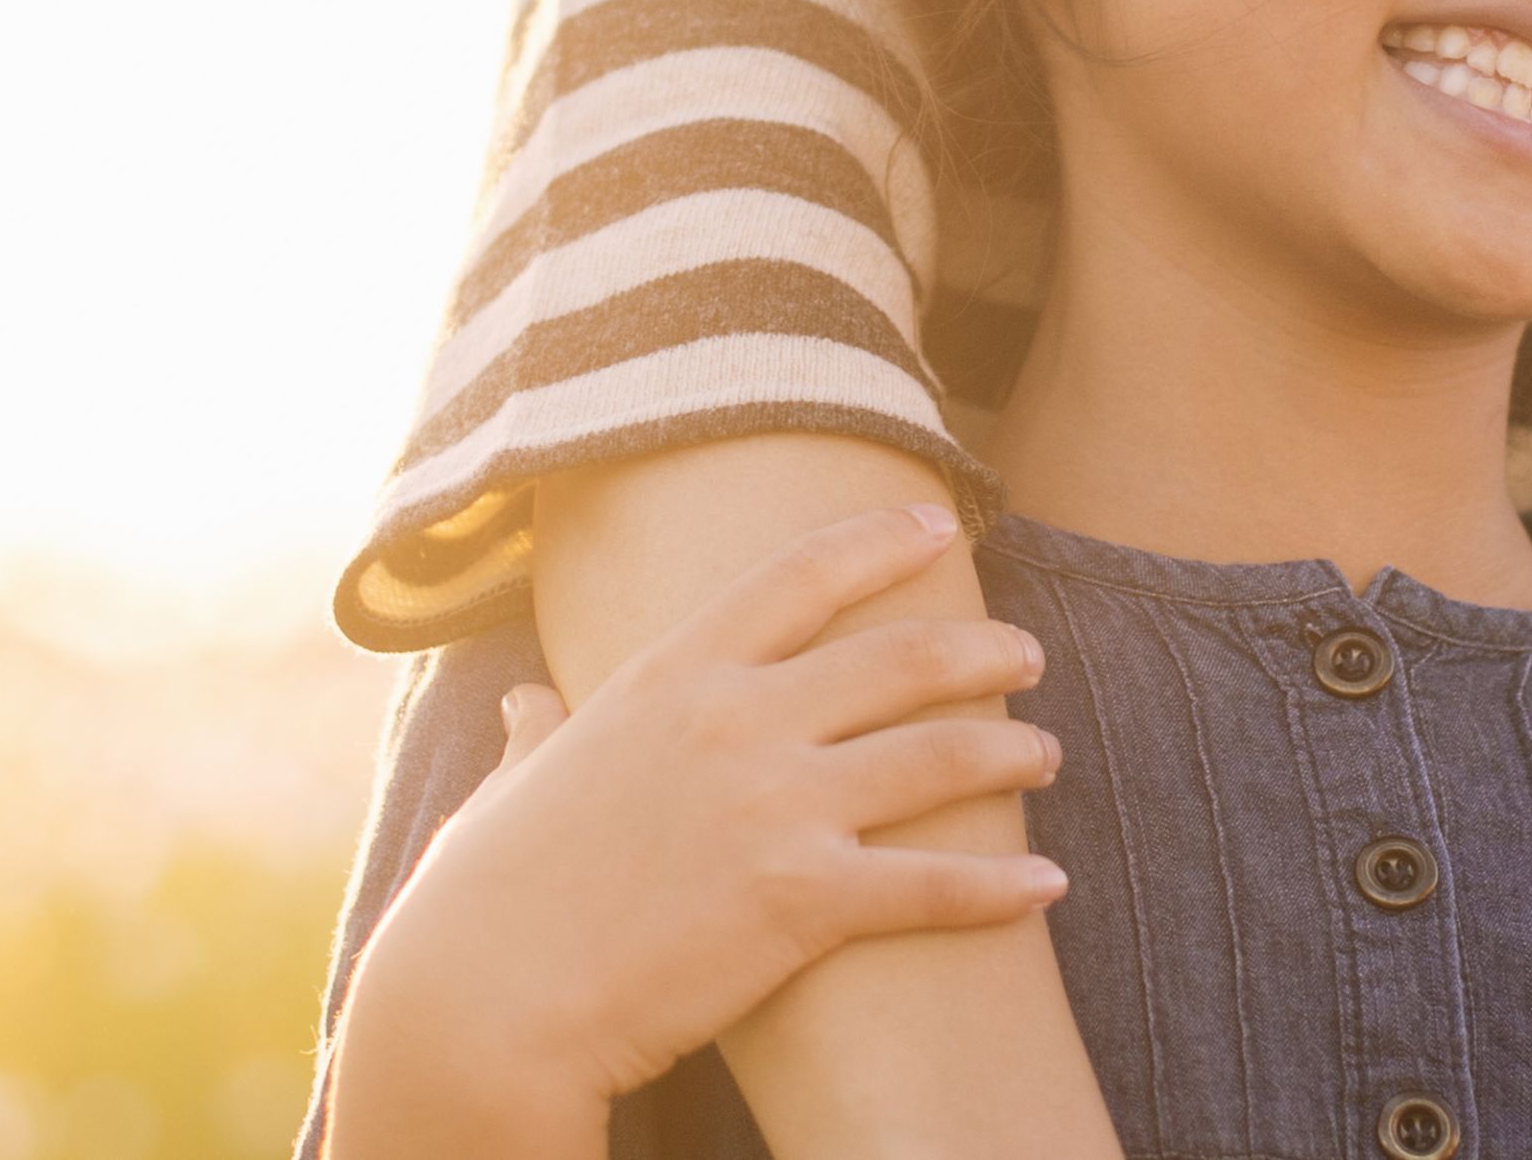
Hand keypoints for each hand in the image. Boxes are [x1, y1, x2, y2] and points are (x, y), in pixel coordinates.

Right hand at [329, 506, 1068, 1159]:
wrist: (482, 1005)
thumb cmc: (485, 901)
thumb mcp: (516, 786)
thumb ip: (542, 732)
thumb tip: (529, 703)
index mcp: (672, 677)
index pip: (800, 575)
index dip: (881, 542)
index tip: (940, 526)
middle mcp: (737, 721)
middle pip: (900, 657)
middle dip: (984, 649)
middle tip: (1029, 654)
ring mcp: (776, 807)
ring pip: (940, 756)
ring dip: (1013, 752)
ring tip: (1049, 754)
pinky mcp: (803, 900)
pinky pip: (934, 884)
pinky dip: (1003, 885)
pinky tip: (1045, 884)